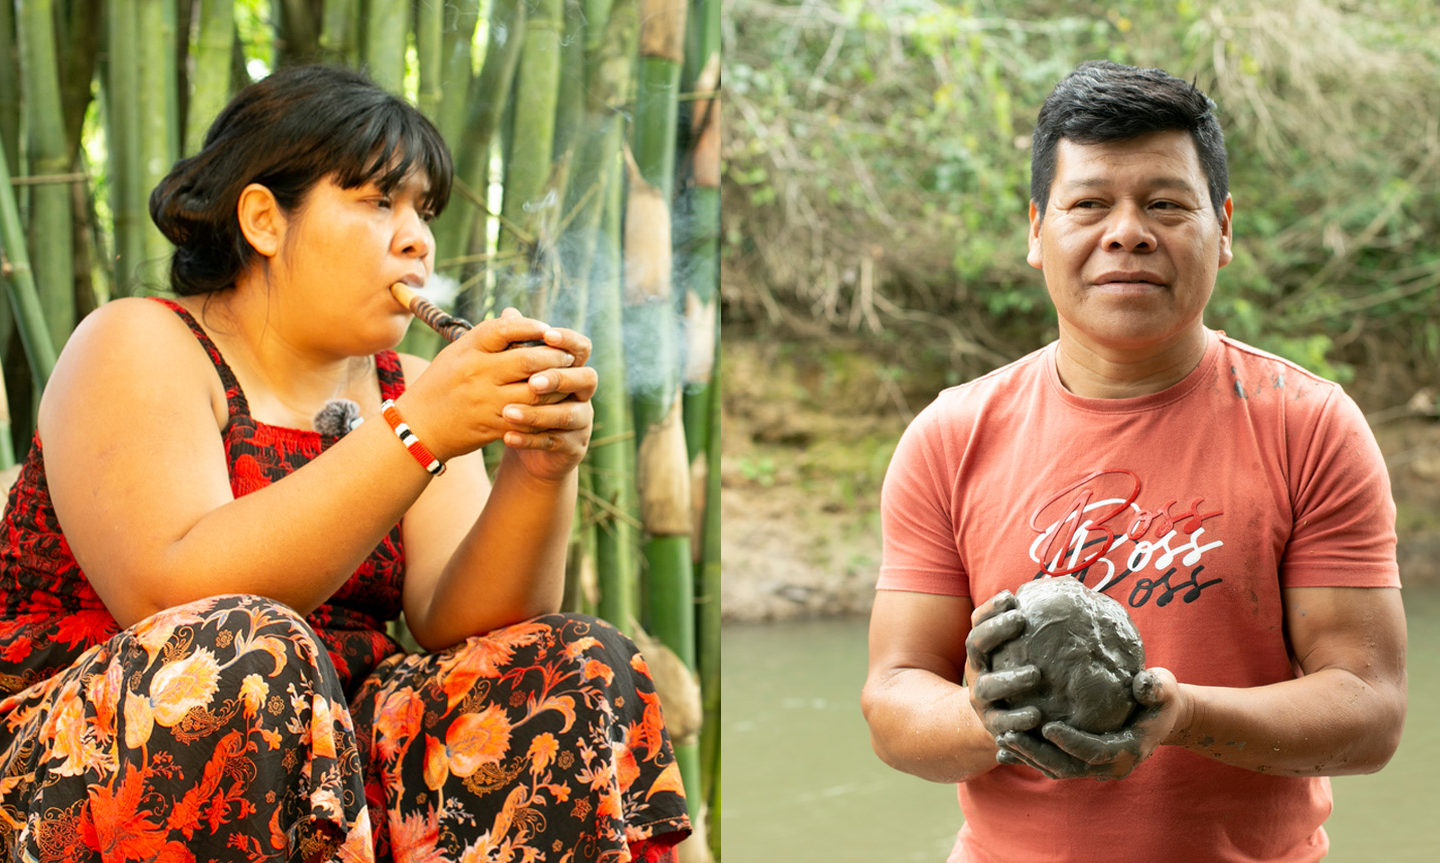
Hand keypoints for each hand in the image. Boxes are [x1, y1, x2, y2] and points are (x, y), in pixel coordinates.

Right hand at [398, 309, 583, 460]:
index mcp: (468, 350)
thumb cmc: (442, 383)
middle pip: (527, 360)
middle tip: (569, 356)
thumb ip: (489, 336)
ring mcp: (485, 401)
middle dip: (554, 357)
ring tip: (567, 379)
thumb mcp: (458, 353)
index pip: (504, 329)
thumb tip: (518, 315)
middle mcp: (477, 373)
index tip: (548, 329)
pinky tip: (556, 405)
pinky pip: (529, 418)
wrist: (419, 427)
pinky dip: (546, 411)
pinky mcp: (493, 426)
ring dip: (556, 386)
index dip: (531, 326)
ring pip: (534, 392)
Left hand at [495, 311, 596, 481]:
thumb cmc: (522, 399)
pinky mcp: (573, 447)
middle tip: (532, 382)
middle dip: (558, 379)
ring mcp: (582, 421)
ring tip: (507, 413)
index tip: (547, 335)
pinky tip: (507, 436)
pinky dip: (530, 440)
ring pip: (567, 414)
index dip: (568, 341)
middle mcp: (583, 393)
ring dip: (537, 413)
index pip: (581, 348)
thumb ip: (518, 346)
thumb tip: (509, 312)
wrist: (526, 445)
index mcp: (572, 368)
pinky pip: (554, 442)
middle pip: (585, 379)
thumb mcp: (517, 373)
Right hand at [964, 590, 1043, 738]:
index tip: (1011, 596)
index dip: (991, 609)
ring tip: (1035, 674)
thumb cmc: (1016, 676)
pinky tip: (1036, 716)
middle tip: (1020, 619)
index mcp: (983, 651)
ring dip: (1009, 679)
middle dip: (995, 631)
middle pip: (975, 645)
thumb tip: (1068, 595)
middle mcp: (977, 670)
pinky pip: (1002, 723)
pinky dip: (1017, 719)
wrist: (997, 721)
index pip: (978, 623)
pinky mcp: (993, 725)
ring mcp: (982, 698)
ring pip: (988, 686)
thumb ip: (1034, 632)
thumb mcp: (1016, 653)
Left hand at [996, 667, 1184, 779]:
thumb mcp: (1164, 688)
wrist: (1160, 716)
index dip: (1070, 742)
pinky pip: (1053, 765)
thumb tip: (1145, 685)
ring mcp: (1095, 767)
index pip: (1094, 752)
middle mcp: (1110, 765)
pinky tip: (1003, 750)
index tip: (1046, 727)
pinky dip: (1030, 759)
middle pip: (1068, 767)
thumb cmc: (1161, 698)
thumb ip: (1156, 688)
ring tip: (1002, 739)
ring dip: (1028, 757)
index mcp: (1128, 749)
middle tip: (1009, 735)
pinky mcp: (1083, 762)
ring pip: (1057, 769)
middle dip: (1037, 753)